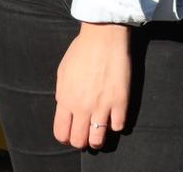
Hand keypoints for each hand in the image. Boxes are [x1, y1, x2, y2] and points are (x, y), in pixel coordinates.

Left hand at [53, 22, 130, 149]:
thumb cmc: (80, 52)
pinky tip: (114, 118)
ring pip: (98, 140)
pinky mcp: (121, 103)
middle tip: (85, 137)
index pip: (61, 132)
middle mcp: (82, 107)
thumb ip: (63, 93)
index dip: (65, 138)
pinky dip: (116, 126)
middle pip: (79, 140)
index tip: (69, 137)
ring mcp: (102, 107)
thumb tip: (64, 108)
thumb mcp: (62, 72)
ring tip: (98, 136)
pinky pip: (119, 127)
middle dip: (81, 142)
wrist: (103, 40)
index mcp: (65, 99)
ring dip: (98, 141)